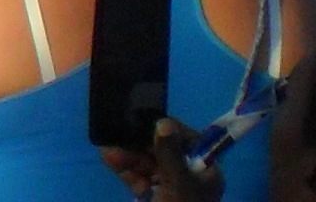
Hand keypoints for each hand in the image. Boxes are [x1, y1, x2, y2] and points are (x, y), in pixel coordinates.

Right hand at [102, 118, 227, 201]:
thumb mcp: (178, 184)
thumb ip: (169, 153)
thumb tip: (163, 122)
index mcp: (206, 173)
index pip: (191, 142)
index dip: (170, 131)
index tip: (149, 121)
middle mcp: (190, 178)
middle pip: (166, 151)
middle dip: (142, 143)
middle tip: (122, 132)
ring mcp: (170, 189)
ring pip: (148, 164)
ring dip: (129, 155)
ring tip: (110, 149)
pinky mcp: (153, 198)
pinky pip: (139, 178)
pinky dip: (125, 169)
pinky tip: (110, 158)